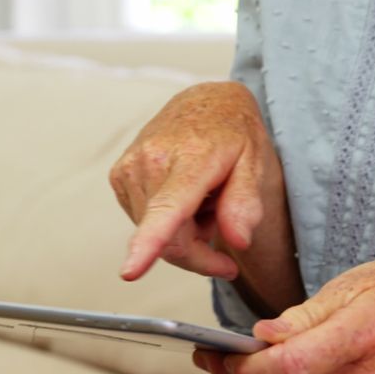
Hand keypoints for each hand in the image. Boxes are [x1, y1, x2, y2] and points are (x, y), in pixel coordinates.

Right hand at [109, 81, 279, 280]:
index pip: (168, 208)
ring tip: (202, 199)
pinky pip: (143, 221)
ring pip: (156, 235)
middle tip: (227, 230)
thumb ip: (246, 203)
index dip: (149, 243)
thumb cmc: (232, 133)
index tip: (130, 271)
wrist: (205, 102)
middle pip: (170, 241)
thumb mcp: (256, 162)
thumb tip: (236, 241)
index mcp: (190, 158)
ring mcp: (129, 168)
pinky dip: (165, 221)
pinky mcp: (118, 175)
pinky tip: (182, 196)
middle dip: (199, 251)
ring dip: (183, 232)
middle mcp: (151, 160)